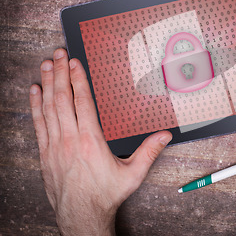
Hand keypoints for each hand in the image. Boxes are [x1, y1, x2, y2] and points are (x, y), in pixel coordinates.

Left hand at [29, 48, 171, 235]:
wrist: (81, 215)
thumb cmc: (105, 195)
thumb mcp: (132, 174)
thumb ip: (149, 152)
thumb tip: (165, 135)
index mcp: (91, 141)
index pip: (82, 102)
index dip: (78, 80)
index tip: (75, 63)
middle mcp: (70, 140)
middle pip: (63, 99)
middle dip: (60, 73)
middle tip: (58, 54)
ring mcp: (54, 146)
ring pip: (49, 108)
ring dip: (47, 84)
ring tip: (47, 65)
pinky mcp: (45, 153)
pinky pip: (39, 124)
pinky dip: (36, 105)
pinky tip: (35, 91)